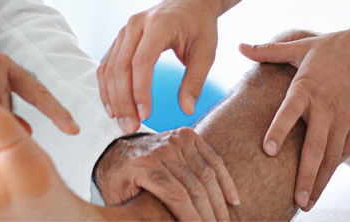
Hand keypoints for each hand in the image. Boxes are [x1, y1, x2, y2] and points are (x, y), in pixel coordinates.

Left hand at [94, 130, 239, 220]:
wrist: (117, 149)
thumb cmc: (118, 180)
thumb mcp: (116, 198)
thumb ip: (129, 212)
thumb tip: (141, 221)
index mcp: (144, 165)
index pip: (175, 195)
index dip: (192, 218)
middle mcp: (162, 150)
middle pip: (194, 186)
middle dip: (208, 214)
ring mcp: (176, 140)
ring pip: (207, 173)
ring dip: (219, 201)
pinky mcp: (188, 136)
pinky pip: (212, 157)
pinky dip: (225, 179)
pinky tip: (232, 199)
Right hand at [97, 0, 218, 133]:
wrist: (188, 1)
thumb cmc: (198, 25)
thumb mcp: (206, 51)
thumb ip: (196, 80)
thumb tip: (186, 109)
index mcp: (158, 24)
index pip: (142, 60)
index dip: (140, 90)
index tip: (145, 115)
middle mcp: (135, 25)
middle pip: (121, 67)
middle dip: (124, 100)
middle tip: (131, 127)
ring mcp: (124, 31)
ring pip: (110, 68)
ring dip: (113, 98)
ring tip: (123, 123)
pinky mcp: (119, 39)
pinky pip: (107, 65)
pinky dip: (107, 88)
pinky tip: (113, 108)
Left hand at [240, 30, 349, 210]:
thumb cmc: (337, 46)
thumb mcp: (302, 46)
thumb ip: (269, 51)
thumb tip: (240, 46)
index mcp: (307, 86)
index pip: (289, 110)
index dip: (278, 129)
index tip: (267, 150)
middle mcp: (326, 106)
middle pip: (315, 146)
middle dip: (305, 176)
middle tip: (296, 200)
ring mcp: (346, 118)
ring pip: (332, 156)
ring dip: (320, 181)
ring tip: (307, 202)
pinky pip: (346, 150)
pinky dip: (335, 167)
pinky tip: (324, 181)